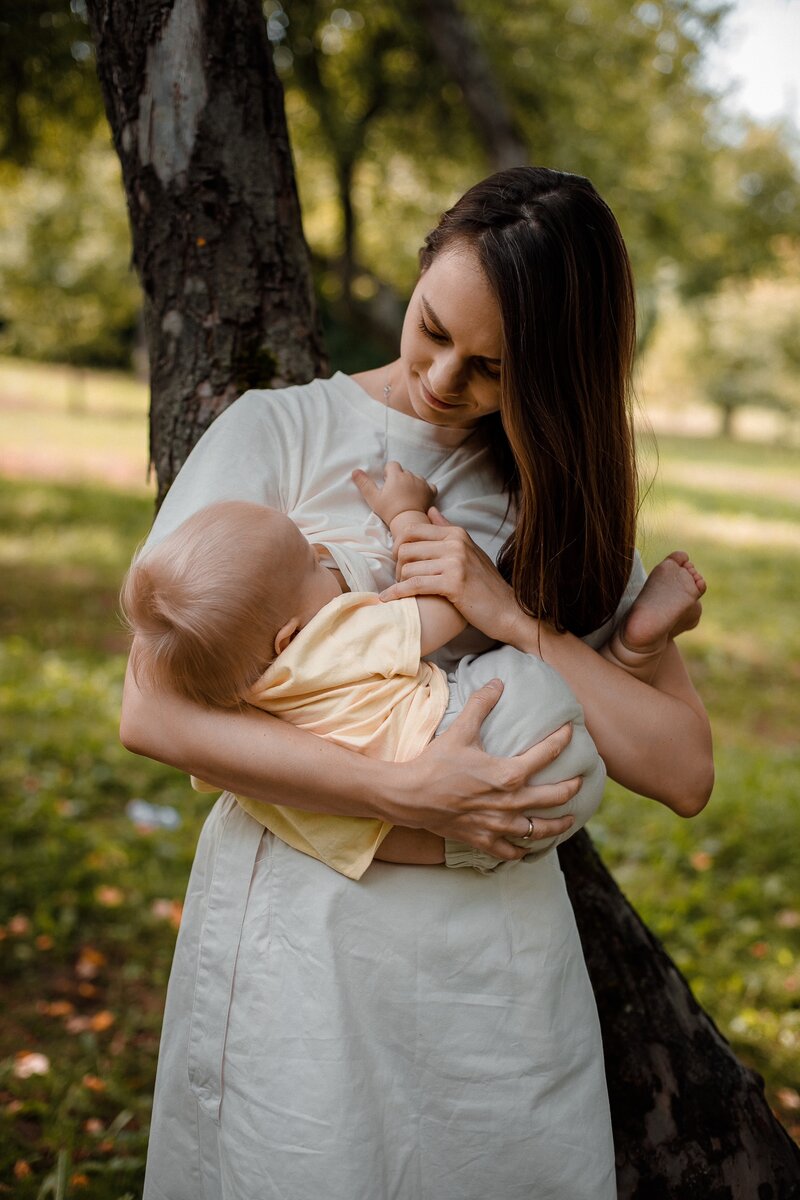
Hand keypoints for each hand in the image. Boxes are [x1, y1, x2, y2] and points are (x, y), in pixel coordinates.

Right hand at [352, 462, 436, 527]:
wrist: (408, 521)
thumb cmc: (389, 510)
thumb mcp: (373, 498)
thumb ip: (364, 483)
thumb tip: (355, 471)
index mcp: (396, 475)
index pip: (392, 465)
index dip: (388, 473)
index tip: (387, 483)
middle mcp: (410, 475)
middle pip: (404, 471)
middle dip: (399, 479)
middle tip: (395, 493)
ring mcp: (422, 483)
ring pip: (416, 478)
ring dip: (411, 484)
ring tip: (407, 497)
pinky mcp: (430, 491)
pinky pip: (429, 486)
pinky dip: (425, 489)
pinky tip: (420, 496)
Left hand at [380, 506, 525, 644]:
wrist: (507, 610)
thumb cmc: (486, 584)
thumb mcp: (470, 551)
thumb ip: (448, 530)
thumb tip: (431, 510)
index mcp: (457, 533)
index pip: (413, 530)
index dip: (398, 546)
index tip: (397, 561)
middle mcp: (456, 543)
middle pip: (406, 548)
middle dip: (397, 566)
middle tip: (400, 580)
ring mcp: (455, 562)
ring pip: (408, 567)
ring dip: (399, 582)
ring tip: (403, 592)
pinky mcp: (453, 583)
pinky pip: (414, 584)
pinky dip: (397, 593)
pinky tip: (388, 599)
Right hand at [393, 679, 578, 860]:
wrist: (410, 796)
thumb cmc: (436, 763)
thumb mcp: (460, 730)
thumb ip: (481, 704)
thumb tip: (497, 682)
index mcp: (509, 774)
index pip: (547, 754)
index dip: (562, 739)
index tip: (570, 731)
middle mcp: (510, 803)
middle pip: (554, 797)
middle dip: (572, 788)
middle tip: (581, 781)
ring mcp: (498, 825)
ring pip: (539, 830)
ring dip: (558, 824)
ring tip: (568, 820)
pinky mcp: (483, 840)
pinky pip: (511, 852)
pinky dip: (522, 851)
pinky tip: (527, 848)